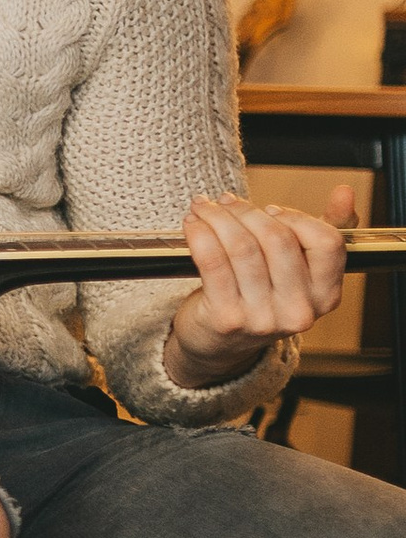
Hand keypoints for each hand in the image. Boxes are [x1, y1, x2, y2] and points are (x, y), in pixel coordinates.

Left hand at [165, 186, 354, 383]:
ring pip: (242, 247)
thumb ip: (326, 230)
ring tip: (204, 208)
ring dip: (218, 218)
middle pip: (278, 239)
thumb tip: (345, 192)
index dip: (296, 217)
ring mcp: (263, 318)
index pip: (326, 242)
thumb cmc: (260, 298)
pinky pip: (213, 262)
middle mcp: (298, 310)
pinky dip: (200, 235)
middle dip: (247, 211)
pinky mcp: (227, 319)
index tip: (270, 209)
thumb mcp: (300, 270)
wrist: (219, 345)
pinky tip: (193, 225)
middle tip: (226, 201)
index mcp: (325, 295)